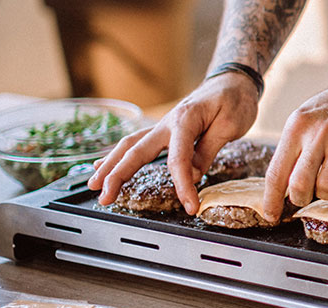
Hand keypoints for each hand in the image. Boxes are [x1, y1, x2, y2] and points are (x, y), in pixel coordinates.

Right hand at [87, 73, 259, 213]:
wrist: (232, 81)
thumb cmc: (235, 100)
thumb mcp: (230, 125)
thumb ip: (208, 150)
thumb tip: (192, 174)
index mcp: (185, 121)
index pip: (178, 160)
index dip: (183, 185)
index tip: (190, 206)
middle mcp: (167, 122)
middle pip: (136, 151)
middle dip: (118, 175)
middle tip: (104, 197)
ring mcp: (163, 126)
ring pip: (129, 146)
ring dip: (110, 165)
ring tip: (92, 184)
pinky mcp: (165, 130)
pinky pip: (137, 143)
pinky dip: (119, 156)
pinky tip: (104, 165)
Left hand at [261, 77, 327, 219]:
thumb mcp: (305, 118)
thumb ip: (294, 148)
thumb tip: (282, 185)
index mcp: (296, 127)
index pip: (276, 172)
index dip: (271, 199)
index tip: (271, 215)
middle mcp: (316, 134)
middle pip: (299, 185)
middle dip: (301, 199)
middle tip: (306, 197)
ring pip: (326, 188)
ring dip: (327, 194)